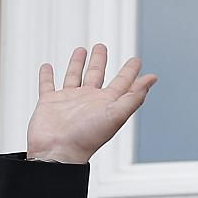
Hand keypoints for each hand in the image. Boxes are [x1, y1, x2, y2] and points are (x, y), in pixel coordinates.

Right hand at [26, 44, 157, 163]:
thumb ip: (133, 97)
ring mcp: (69, 101)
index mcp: (107, 103)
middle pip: (96, 75)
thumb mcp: (116, 114)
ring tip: (81, 50)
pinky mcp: (49, 102)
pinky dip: (46, 76)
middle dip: (100, 61)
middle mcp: (89, 101)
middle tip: (102, 46)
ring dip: (77, 64)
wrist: (58, 151)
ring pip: (73, 76)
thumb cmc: (88, 137)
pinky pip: (47, 85)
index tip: (136, 60)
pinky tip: (47, 66)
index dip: (130, 71)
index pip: (122, 83)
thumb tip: (152, 79)